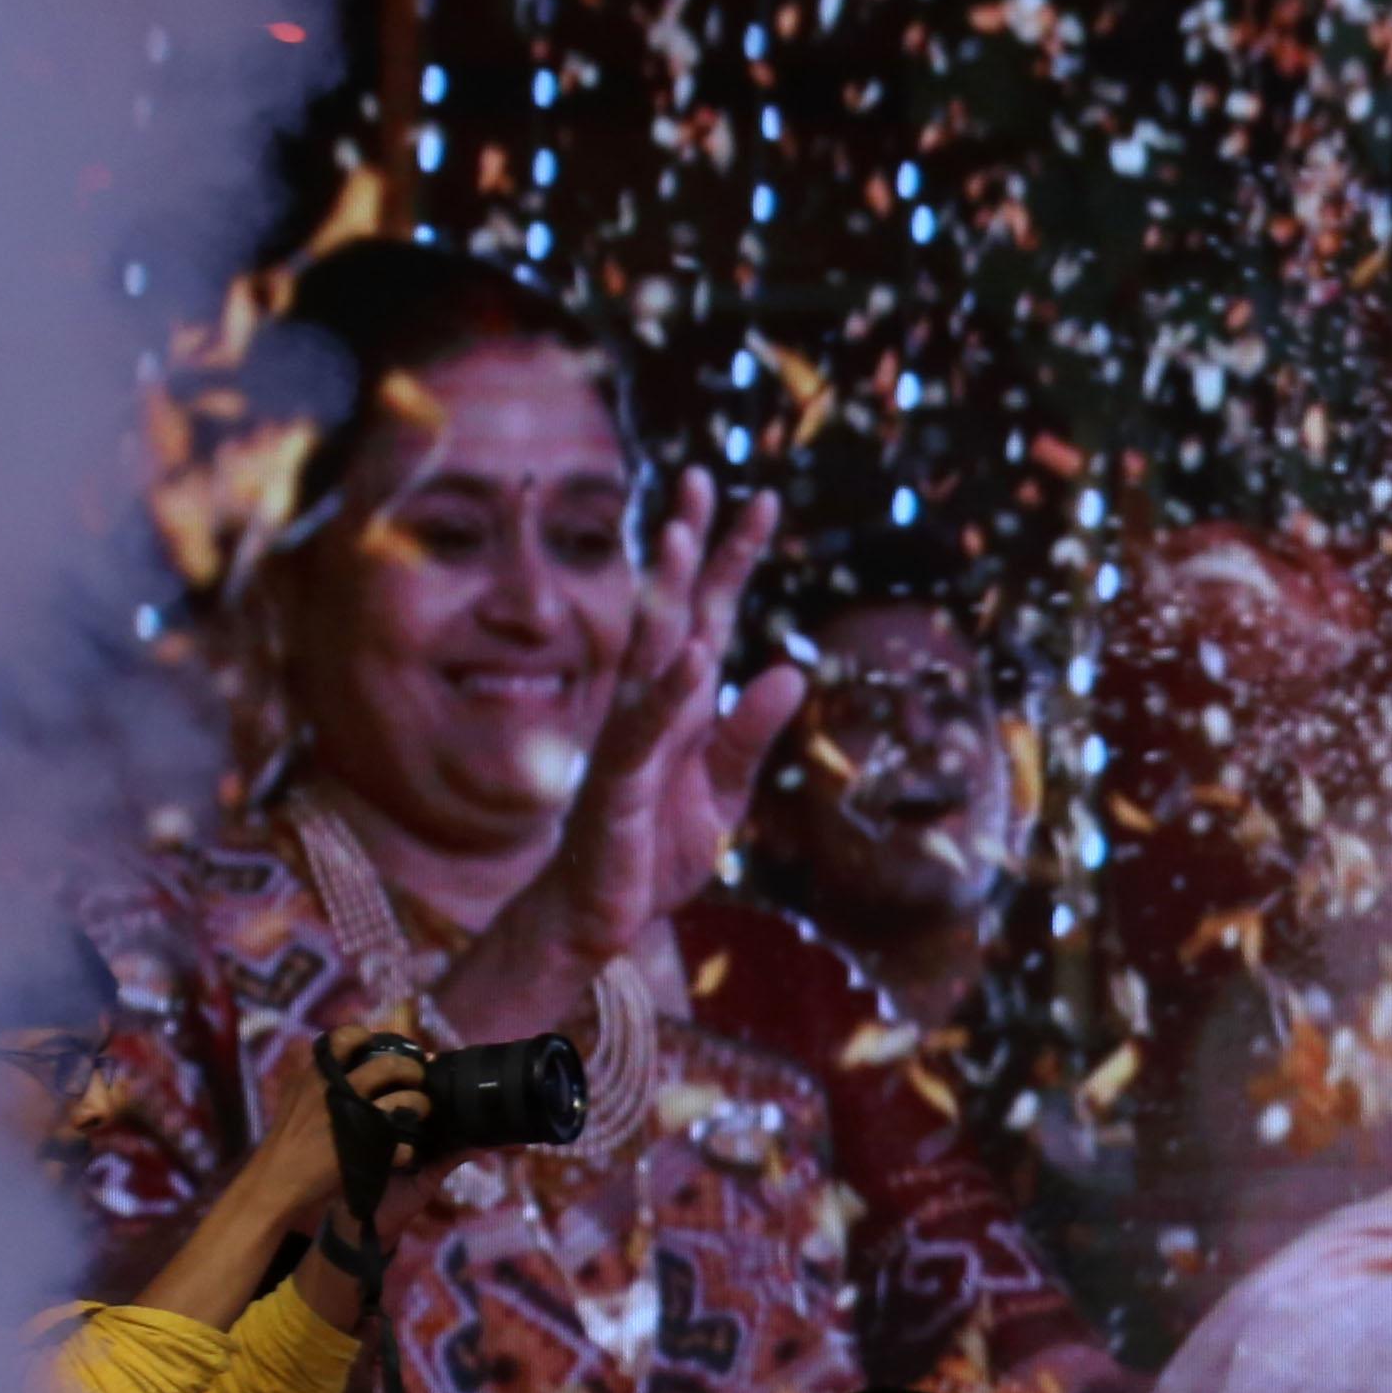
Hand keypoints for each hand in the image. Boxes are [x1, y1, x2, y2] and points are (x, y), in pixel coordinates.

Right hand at [231, 1024, 433, 1231]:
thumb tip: (350, 1051)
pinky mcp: (367, 1150)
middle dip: (411, 1069)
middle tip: (415, 1078)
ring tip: (418, 1111)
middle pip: (390, 1065)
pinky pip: (404, 1144)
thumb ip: (321, 1075)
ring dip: (420, 1104)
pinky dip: (409, 1148)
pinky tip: (405, 1151)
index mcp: (317, 1074)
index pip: (347, 1036)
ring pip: (407, 1100)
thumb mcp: (297, 1095)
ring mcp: (354, 1119)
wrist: (276, 1181)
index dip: (371, 1039)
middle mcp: (336, 1090)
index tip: (381, 1047)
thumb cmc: (289, 1138)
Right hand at [527, 469, 800, 973]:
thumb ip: (750, 735)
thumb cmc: (654, 848)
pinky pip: (641, 732)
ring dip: (661, 596)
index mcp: (683, 705)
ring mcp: (630, 740)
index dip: (730, 560)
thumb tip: (789, 670)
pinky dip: (668, 697)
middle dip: (686, 545)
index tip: (759, 501)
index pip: (708, 616)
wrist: (602, 916)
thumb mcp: (724, 795)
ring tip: (677, 535)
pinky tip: (693, 658)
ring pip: (647, 655)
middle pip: (671, 610)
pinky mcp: (616, 785)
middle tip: (700, 475)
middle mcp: (652, 707)